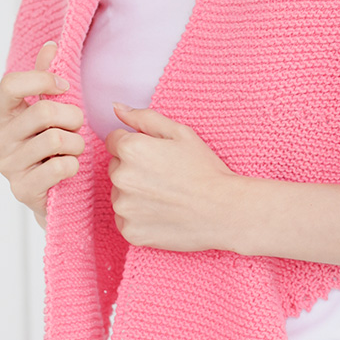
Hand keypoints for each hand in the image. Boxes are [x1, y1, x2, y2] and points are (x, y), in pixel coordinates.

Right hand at [0, 40, 84, 227]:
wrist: (56, 192)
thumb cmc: (54, 146)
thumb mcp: (51, 109)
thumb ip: (46, 77)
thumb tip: (51, 46)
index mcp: (1, 113)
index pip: (11, 83)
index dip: (42, 80)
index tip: (65, 87)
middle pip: (43, 111)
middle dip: (73, 117)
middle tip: (76, 128)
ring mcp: (7, 165)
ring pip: (56, 139)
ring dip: (77, 143)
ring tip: (74, 150)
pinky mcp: (22, 189)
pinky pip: (60, 167)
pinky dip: (74, 165)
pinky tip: (70, 168)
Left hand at [106, 103, 240, 251]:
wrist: (224, 211)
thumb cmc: (205, 169)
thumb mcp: (180, 133)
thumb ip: (144, 118)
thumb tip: (116, 108)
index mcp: (130, 149)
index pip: (114, 141)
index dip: (137, 146)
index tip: (157, 156)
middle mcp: (120, 178)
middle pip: (116, 167)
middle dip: (134, 169)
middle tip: (165, 177)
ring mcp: (123, 208)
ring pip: (120, 194)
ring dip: (135, 194)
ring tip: (165, 196)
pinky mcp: (129, 232)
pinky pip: (125, 219)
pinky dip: (138, 217)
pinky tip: (162, 213)